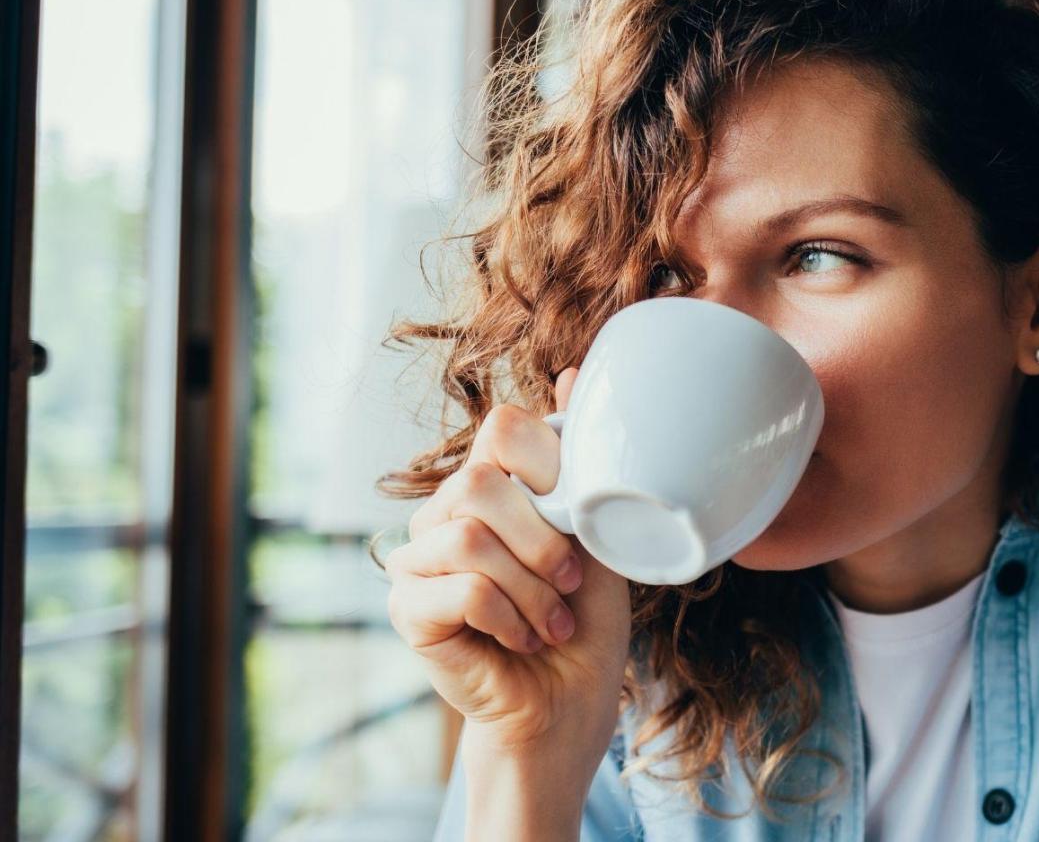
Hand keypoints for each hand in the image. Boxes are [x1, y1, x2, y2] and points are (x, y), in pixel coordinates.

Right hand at [383, 367, 633, 751]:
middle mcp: (444, 513)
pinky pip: (458, 588)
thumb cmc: (586, 622)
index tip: (578, 518)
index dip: (549, 466)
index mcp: (490, 486)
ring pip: (469, 537)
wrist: (570, 703)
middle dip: (543, 540)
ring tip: (551, 622)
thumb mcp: (597, 532)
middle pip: (480, 482)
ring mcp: (417, 559)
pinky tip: (524, 639)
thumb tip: (576, 370)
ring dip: (530, 588)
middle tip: (570, 584)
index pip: (502, 428)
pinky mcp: (406, 608)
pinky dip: (509, 617)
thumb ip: (580, 462)